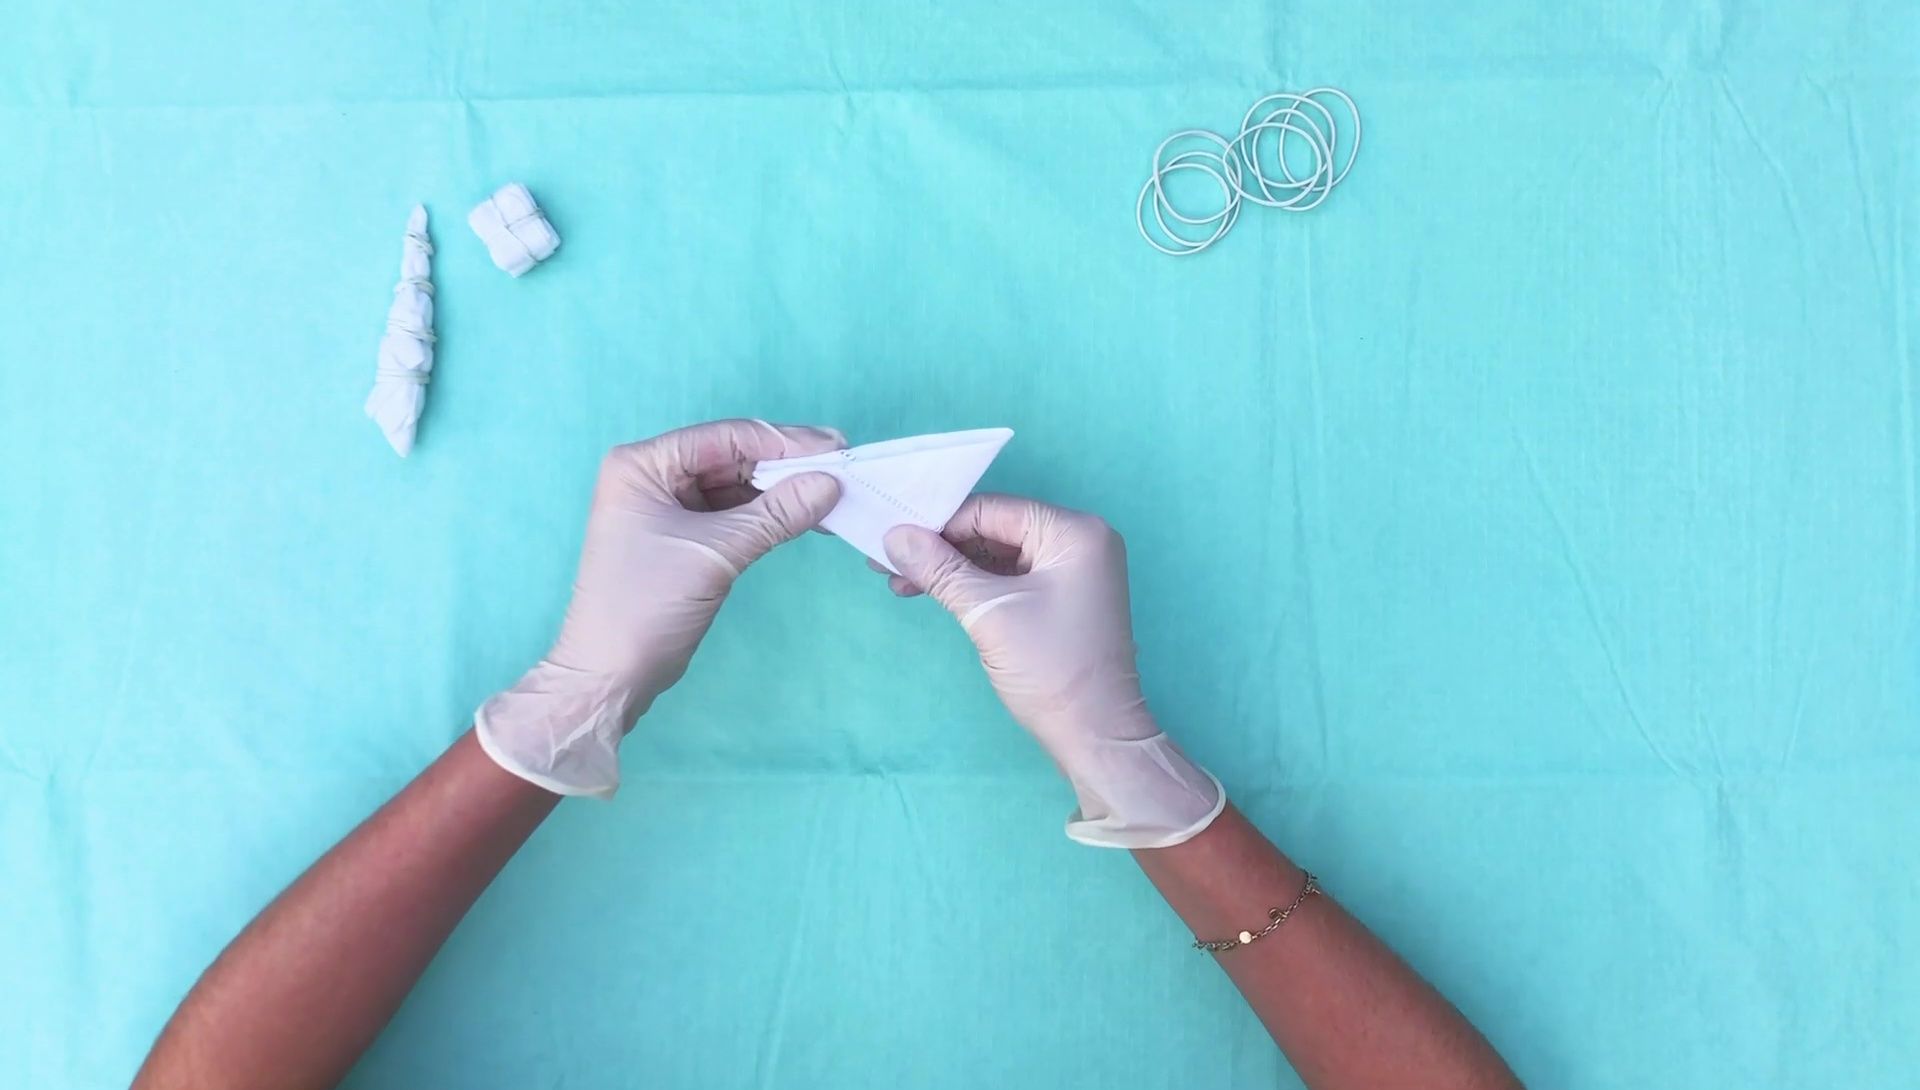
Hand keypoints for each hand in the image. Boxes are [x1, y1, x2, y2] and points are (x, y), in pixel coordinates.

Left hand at [477, 419, 843, 796]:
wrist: (611, 675)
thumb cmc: (646, 607)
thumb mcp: (715, 554)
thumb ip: (775, 515)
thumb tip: (830, 483)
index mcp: (643, 464)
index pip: (725, 437)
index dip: (783, 441)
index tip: (835, 446)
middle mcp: (652, 475)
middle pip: (732, 457)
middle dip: (785, 465)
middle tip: (841, 468)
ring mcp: (666, 507)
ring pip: (736, 486)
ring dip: (780, 491)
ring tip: (831, 494)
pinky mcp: (682, 536)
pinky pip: (732, 513)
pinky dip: (767, 515)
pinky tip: (804, 516)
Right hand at [882, 495, 1223, 847]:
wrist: (1094, 735)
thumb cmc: (1049, 668)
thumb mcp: (988, 613)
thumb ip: (940, 569)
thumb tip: (894, 536)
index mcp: (1074, 532)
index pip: (993, 510)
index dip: (939, 522)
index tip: (891, 536)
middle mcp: (1079, 540)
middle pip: (995, 528)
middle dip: (941, 546)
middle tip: (887, 561)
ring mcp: (1073, 570)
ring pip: (998, 554)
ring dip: (951, 567)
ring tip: (900, 581)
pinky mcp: (1061, 597)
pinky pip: (1010, 577)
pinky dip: (973, 584)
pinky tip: (932, 592)